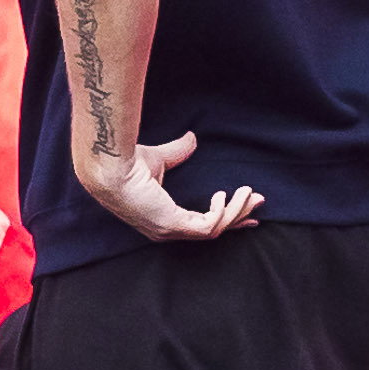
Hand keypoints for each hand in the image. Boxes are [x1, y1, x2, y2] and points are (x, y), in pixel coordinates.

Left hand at [74, 129, 261, 241]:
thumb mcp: (160, 159)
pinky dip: (221, 212)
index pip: (199, 225)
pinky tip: (225, 195)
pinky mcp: (172, 224)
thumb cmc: (125, 164)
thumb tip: (192, 139)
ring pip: (215, 229)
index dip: (224, 217)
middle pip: (213, 231)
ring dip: (235, 211)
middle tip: (258, 202)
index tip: (244, 207)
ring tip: (248, 192)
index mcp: (163, 219)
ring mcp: (169, 230)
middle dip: (238, 216)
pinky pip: (208, 226)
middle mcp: (167, 231)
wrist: (110, 165)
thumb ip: (178, 152)